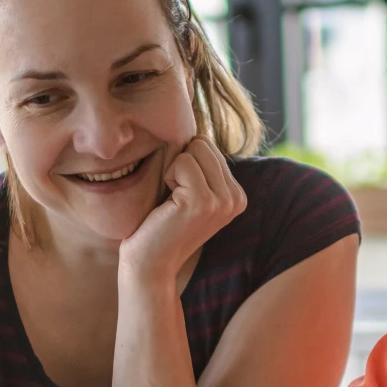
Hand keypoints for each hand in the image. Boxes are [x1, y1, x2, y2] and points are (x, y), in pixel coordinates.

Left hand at [118, 137, 246, 285]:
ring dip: (173, 171)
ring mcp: (222, 201)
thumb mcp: (188, 191)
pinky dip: (167, 178)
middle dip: (179, 163)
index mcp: (237, 195)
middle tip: (173, 198)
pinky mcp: (203, 202)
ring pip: (194, 149)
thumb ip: (200, 165)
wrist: (149, 264)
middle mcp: (236, 198)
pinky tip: (167, 206)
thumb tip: (194, 122)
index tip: (179, 195)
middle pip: (203, 142)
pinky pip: (182, 162)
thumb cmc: (160, 224)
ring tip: (171, 202)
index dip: (184, 163)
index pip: (208, 145)